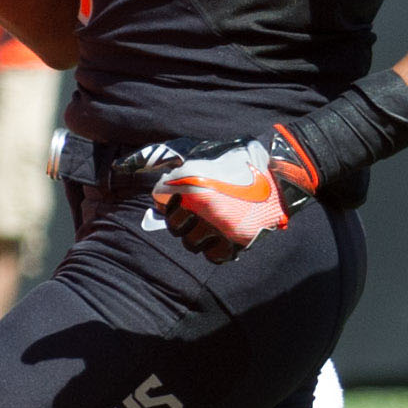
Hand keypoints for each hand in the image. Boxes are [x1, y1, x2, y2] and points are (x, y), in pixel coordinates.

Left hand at [122, 131, 318, 262]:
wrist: (278, 171)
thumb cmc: (235, 158)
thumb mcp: (199, 152)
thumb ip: (167, 161)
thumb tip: (129, 171)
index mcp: (194, 187)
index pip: (167, 211)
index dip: (169, 208)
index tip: (178, 200)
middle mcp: (206, 209)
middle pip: (178, 231)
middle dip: (182, 224)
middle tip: (194, 214)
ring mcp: (223, 227)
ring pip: (194, 245)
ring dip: (196, 237)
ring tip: (208, 225)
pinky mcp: (240, 240)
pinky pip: (215, 256)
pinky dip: (213, 250)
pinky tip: (218, 237)